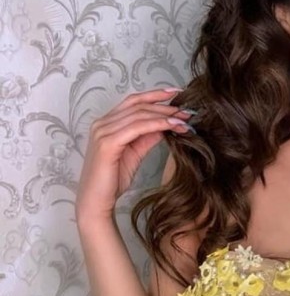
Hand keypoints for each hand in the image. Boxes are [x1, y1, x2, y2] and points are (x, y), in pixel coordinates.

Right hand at [76, 88, 192, 223]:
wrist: (96, 201)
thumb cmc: (112, 180)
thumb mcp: (135, 153)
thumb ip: (147, 137)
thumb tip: (165, 124)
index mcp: (106, 123)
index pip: (133, 101)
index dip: (155, 95)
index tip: (177, 93)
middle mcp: (102, 123)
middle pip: (138, 105)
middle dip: (166, 106)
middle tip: (188, 110)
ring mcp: (103, 132)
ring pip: (140, 114)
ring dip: (166, 115)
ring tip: (185, 119)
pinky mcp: (107, 143)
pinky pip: (137, 127)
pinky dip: (158, 124)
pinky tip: (173, 126)